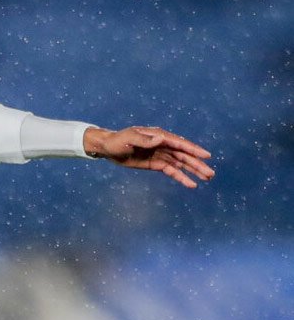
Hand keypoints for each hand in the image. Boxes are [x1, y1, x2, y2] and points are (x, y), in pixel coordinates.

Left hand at [84, 126, 214, 187]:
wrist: (107, 148)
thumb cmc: (117, 141)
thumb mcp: (129, 138)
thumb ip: (144, 140)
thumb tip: (160, 138)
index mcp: (158, 136)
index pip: (179, 143)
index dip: (193, 149)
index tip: (207, 156)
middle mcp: (163, 144)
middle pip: (184, 155)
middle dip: (197, 164)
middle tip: (211, 173)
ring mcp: (161, 154)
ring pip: (181, 163)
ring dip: (194, 170)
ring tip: (207, 178)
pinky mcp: (156, 163)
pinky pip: (172, 171)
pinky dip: (182, 177)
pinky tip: (192, 184)